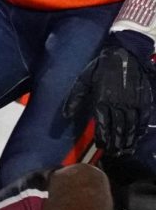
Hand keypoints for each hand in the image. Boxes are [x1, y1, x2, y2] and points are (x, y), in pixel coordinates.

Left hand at [63, 31, 155, 153]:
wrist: (124, 55)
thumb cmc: (101, 68)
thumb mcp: (83, 80)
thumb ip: (75, 99)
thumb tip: (65, 116)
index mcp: (102, 101)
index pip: (102, 125)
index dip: (102, 138)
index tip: (101, 146)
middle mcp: (119, 105)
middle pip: (117, 130)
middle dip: (115, 144)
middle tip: (113, 154)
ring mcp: (133, 104)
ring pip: (130, 127)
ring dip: (128, 140)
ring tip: (125, 151)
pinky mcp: (143, 101)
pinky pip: (142, 119)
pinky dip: (140, 130)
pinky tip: (137, 137)